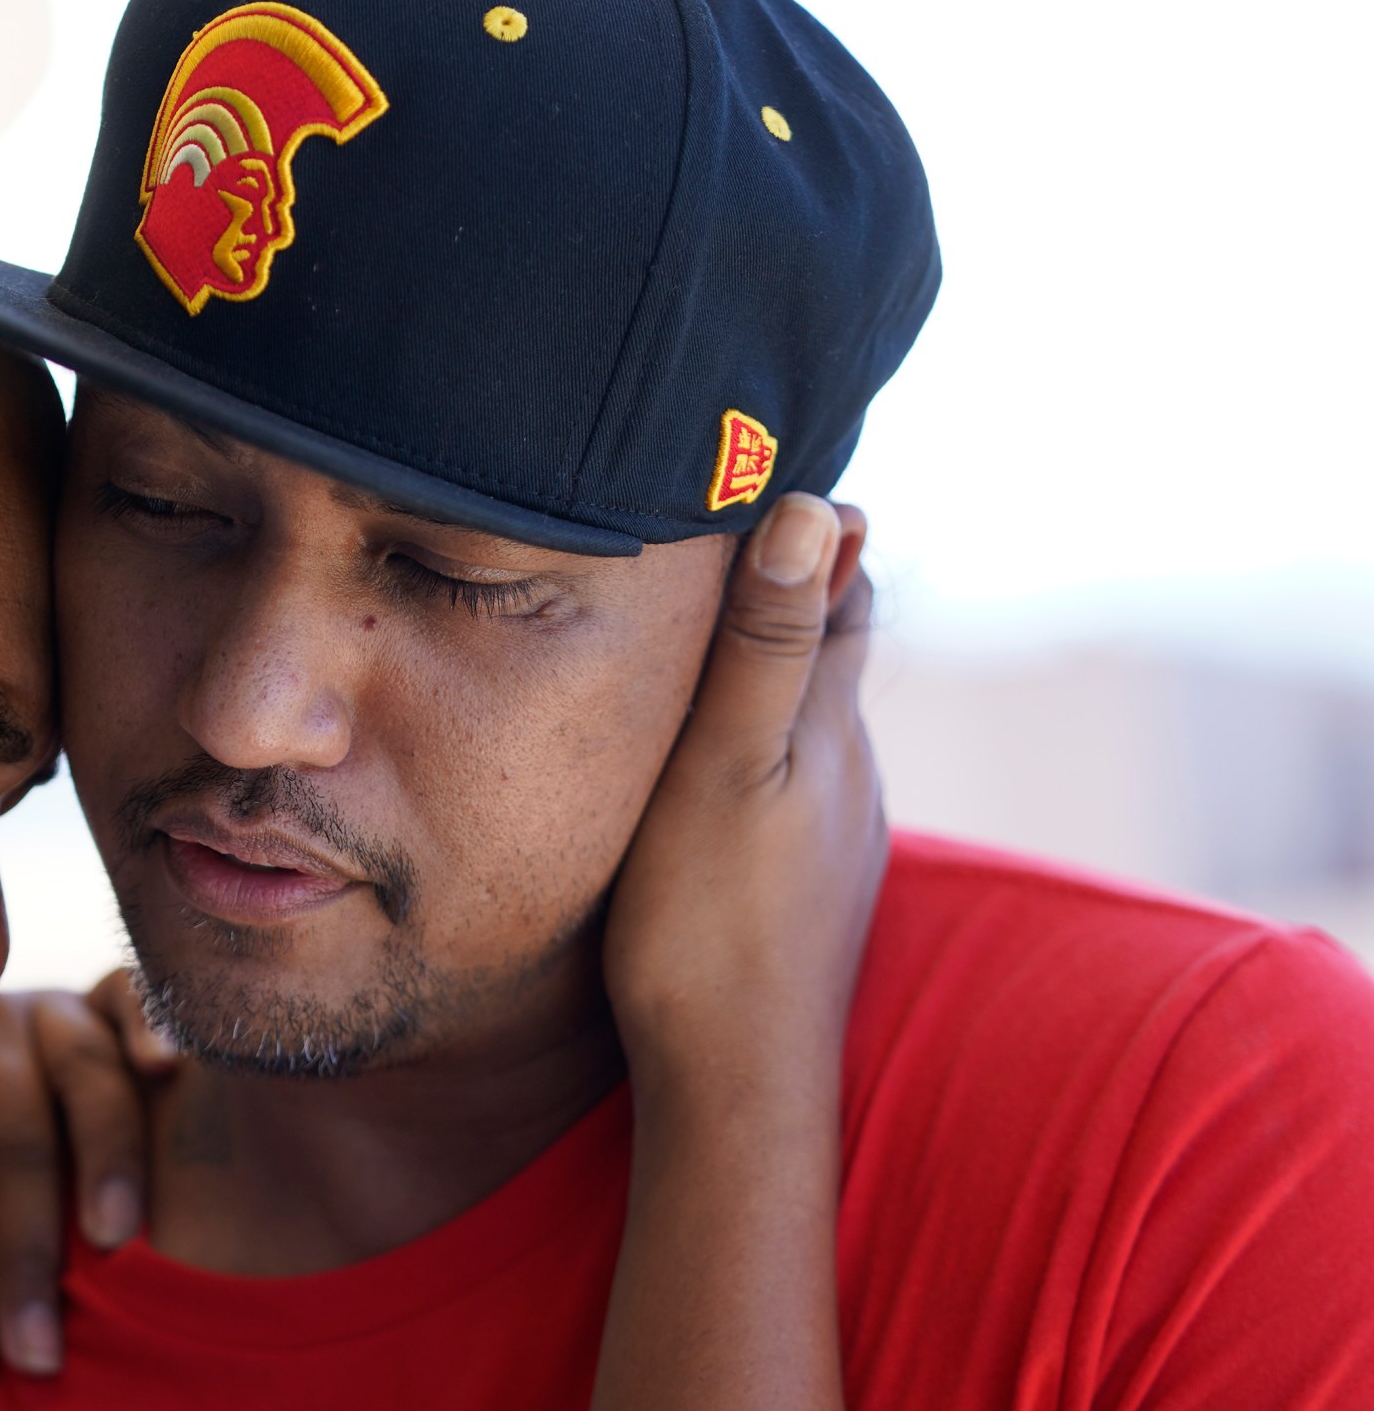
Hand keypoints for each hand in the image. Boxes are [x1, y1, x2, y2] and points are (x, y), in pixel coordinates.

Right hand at [603, 492, 881, 1090]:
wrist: (733, 1086)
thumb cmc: (709, 926)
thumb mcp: (725, 769)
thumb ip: (766, 645)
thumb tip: (813, 508)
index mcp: (830, 728)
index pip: (844, 589)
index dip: (813, 525)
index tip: (754, 463)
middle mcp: (847, 772)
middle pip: (830, 647)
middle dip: (794, 582)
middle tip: (726, 520)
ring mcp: (828, 835)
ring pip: (806, 718)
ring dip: (770, 663)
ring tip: (700, 622)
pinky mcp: (798, 886)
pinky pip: (783, 780)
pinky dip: (753, 737)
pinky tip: (708, 757)